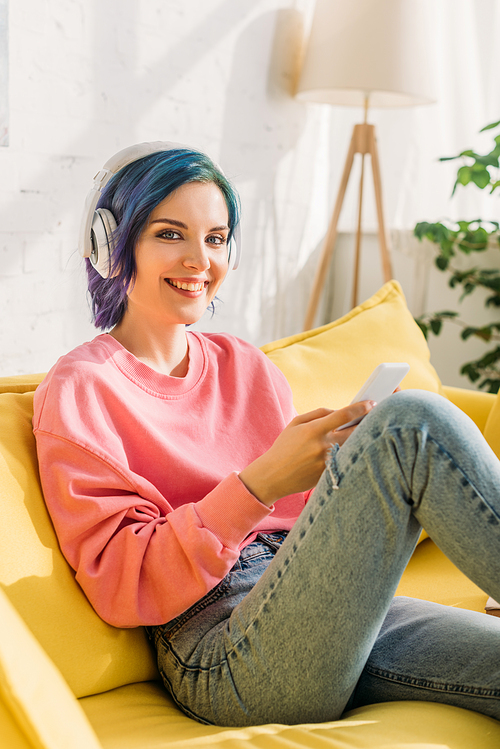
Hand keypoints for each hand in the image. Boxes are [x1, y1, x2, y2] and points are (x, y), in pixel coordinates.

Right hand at [239, 401, 374, 505]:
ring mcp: (327, 462)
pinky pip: (347, 461)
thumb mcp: (296, 423)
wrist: (273, 476)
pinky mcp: (330, 475)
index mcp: (313, 430)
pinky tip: (360, 450)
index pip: (343, 415)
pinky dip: (354, 454)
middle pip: (355, 432)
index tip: (372, 403)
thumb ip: (318, 414)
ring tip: (372, 432)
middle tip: (379, 417)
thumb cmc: (284, 447)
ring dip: (364, 439)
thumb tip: (340, 411)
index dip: (360, 408)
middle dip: (369, 423)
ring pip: (354, 448)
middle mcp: (322, 446)